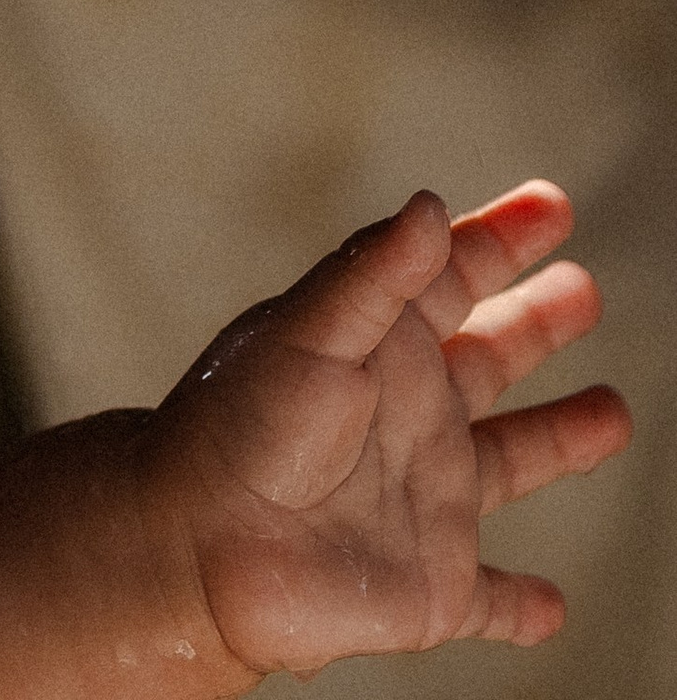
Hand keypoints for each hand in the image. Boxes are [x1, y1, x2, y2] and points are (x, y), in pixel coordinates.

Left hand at [153, 180, 629, 677]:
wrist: (197, 550)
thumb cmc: (236, 431)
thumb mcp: (304, 334)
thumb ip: (371, 274)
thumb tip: (431, 208)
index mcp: (381, 346)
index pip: (453, 276)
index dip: (502, 238)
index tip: (551, 202)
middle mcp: (410, 416)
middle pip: (490, 355)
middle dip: (536, 321)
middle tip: (586, 287)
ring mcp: (426, 500)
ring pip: (510, 461)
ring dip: (560, 439)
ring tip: (613, 414)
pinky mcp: (433, 587)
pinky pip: (492, 602)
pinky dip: (523, 607)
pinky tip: (551, 607)